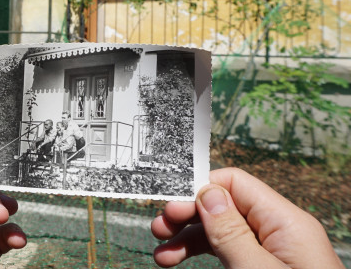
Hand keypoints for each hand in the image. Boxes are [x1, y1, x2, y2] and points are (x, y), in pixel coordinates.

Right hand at [151, 167, 342, 267]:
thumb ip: (231, 232)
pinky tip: (180, 262)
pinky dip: (203, 254)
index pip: (235, 184)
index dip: (198, 189)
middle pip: (224, 207)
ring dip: (188, 240)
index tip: (169, 206)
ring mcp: (274, 252)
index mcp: (286, 222)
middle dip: (188, 216)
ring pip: (222, 232)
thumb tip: (208, 192)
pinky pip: (230, 251)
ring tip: (162, 256)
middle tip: (158, 229)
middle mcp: (280, 231)